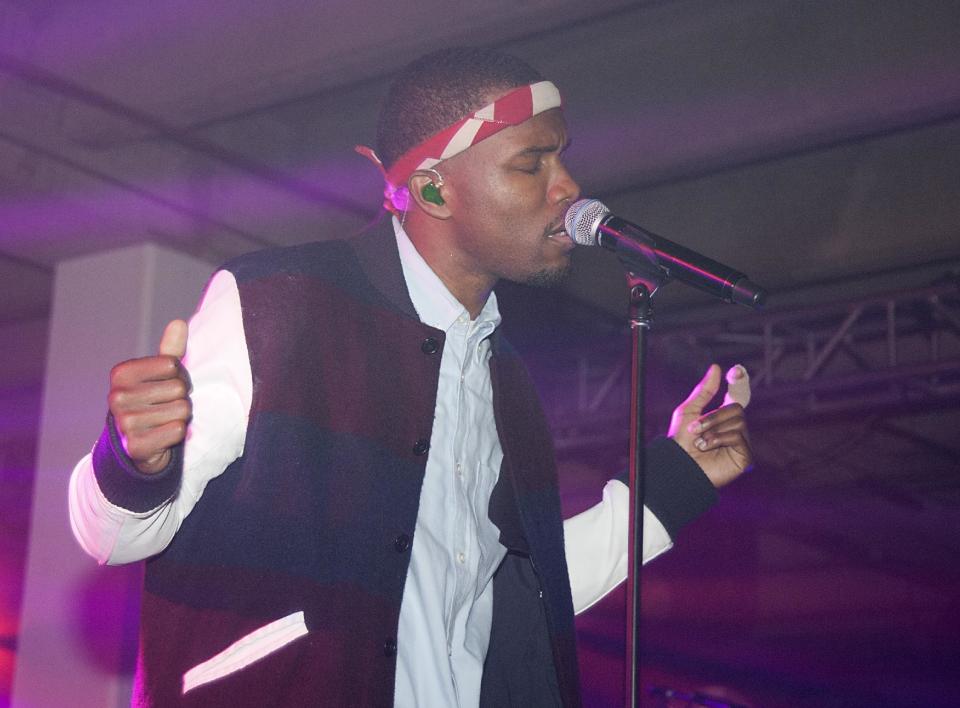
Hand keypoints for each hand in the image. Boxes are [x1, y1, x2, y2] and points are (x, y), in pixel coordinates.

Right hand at [108, 319, 191, 473]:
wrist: (138, 445)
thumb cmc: (152, 403)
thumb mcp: (159, 376)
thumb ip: (170, 351)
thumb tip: (179, 323)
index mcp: (121, 374)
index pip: (172, 365)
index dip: (179, 376)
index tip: (167, 386)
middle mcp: (117, 397)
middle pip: (179, 389)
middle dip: (181, 398)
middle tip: (167, 406)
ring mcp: (124, 423)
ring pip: (181, 410)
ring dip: (181, 417)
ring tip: (165, 420)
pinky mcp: (136, 446)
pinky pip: (178, 431)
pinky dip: (178, 433)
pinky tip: (163, 435)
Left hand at [668, 364, 751, 487]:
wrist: (678, 465)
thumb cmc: (680, 441)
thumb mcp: (689, 411)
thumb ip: (704, 391)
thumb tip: (717, 367)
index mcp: (724, 416)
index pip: (739, 395)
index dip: (741, 382)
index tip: (736, 369)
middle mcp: (735, 427)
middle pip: (737, 407)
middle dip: (713, 416)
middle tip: (694, 429)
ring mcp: (741, 442)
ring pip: (738, 421)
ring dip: (712, 429)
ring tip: (698, 442)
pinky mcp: (744, 456)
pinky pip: (738, 437)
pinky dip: (718, 439)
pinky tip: (706, 448)